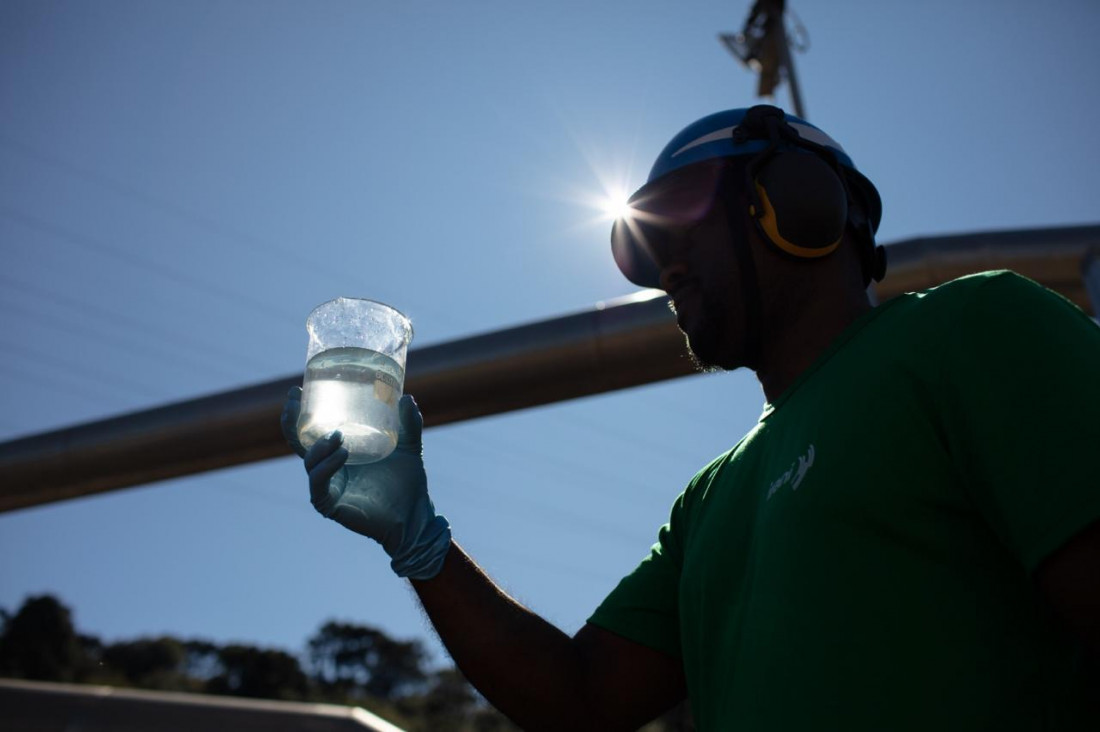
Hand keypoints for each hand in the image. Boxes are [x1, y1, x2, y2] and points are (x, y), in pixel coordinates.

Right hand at [281, 387, 450, 579]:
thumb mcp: (409, 446)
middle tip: (296, 403)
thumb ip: (409, 423)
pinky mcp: (331, 505)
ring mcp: (329, 487)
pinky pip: (319, 485)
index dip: (300, 413)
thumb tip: (406, 397)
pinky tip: (342, 455)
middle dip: (292, 423)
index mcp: (340, 454)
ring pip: (309, 463)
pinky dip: (327, 468)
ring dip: (318, 447)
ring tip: (337, 435)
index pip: (312, 432)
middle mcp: (330, 469)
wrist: (416, 516)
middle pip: (299, 445)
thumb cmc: (408, 483)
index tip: (298, 391)